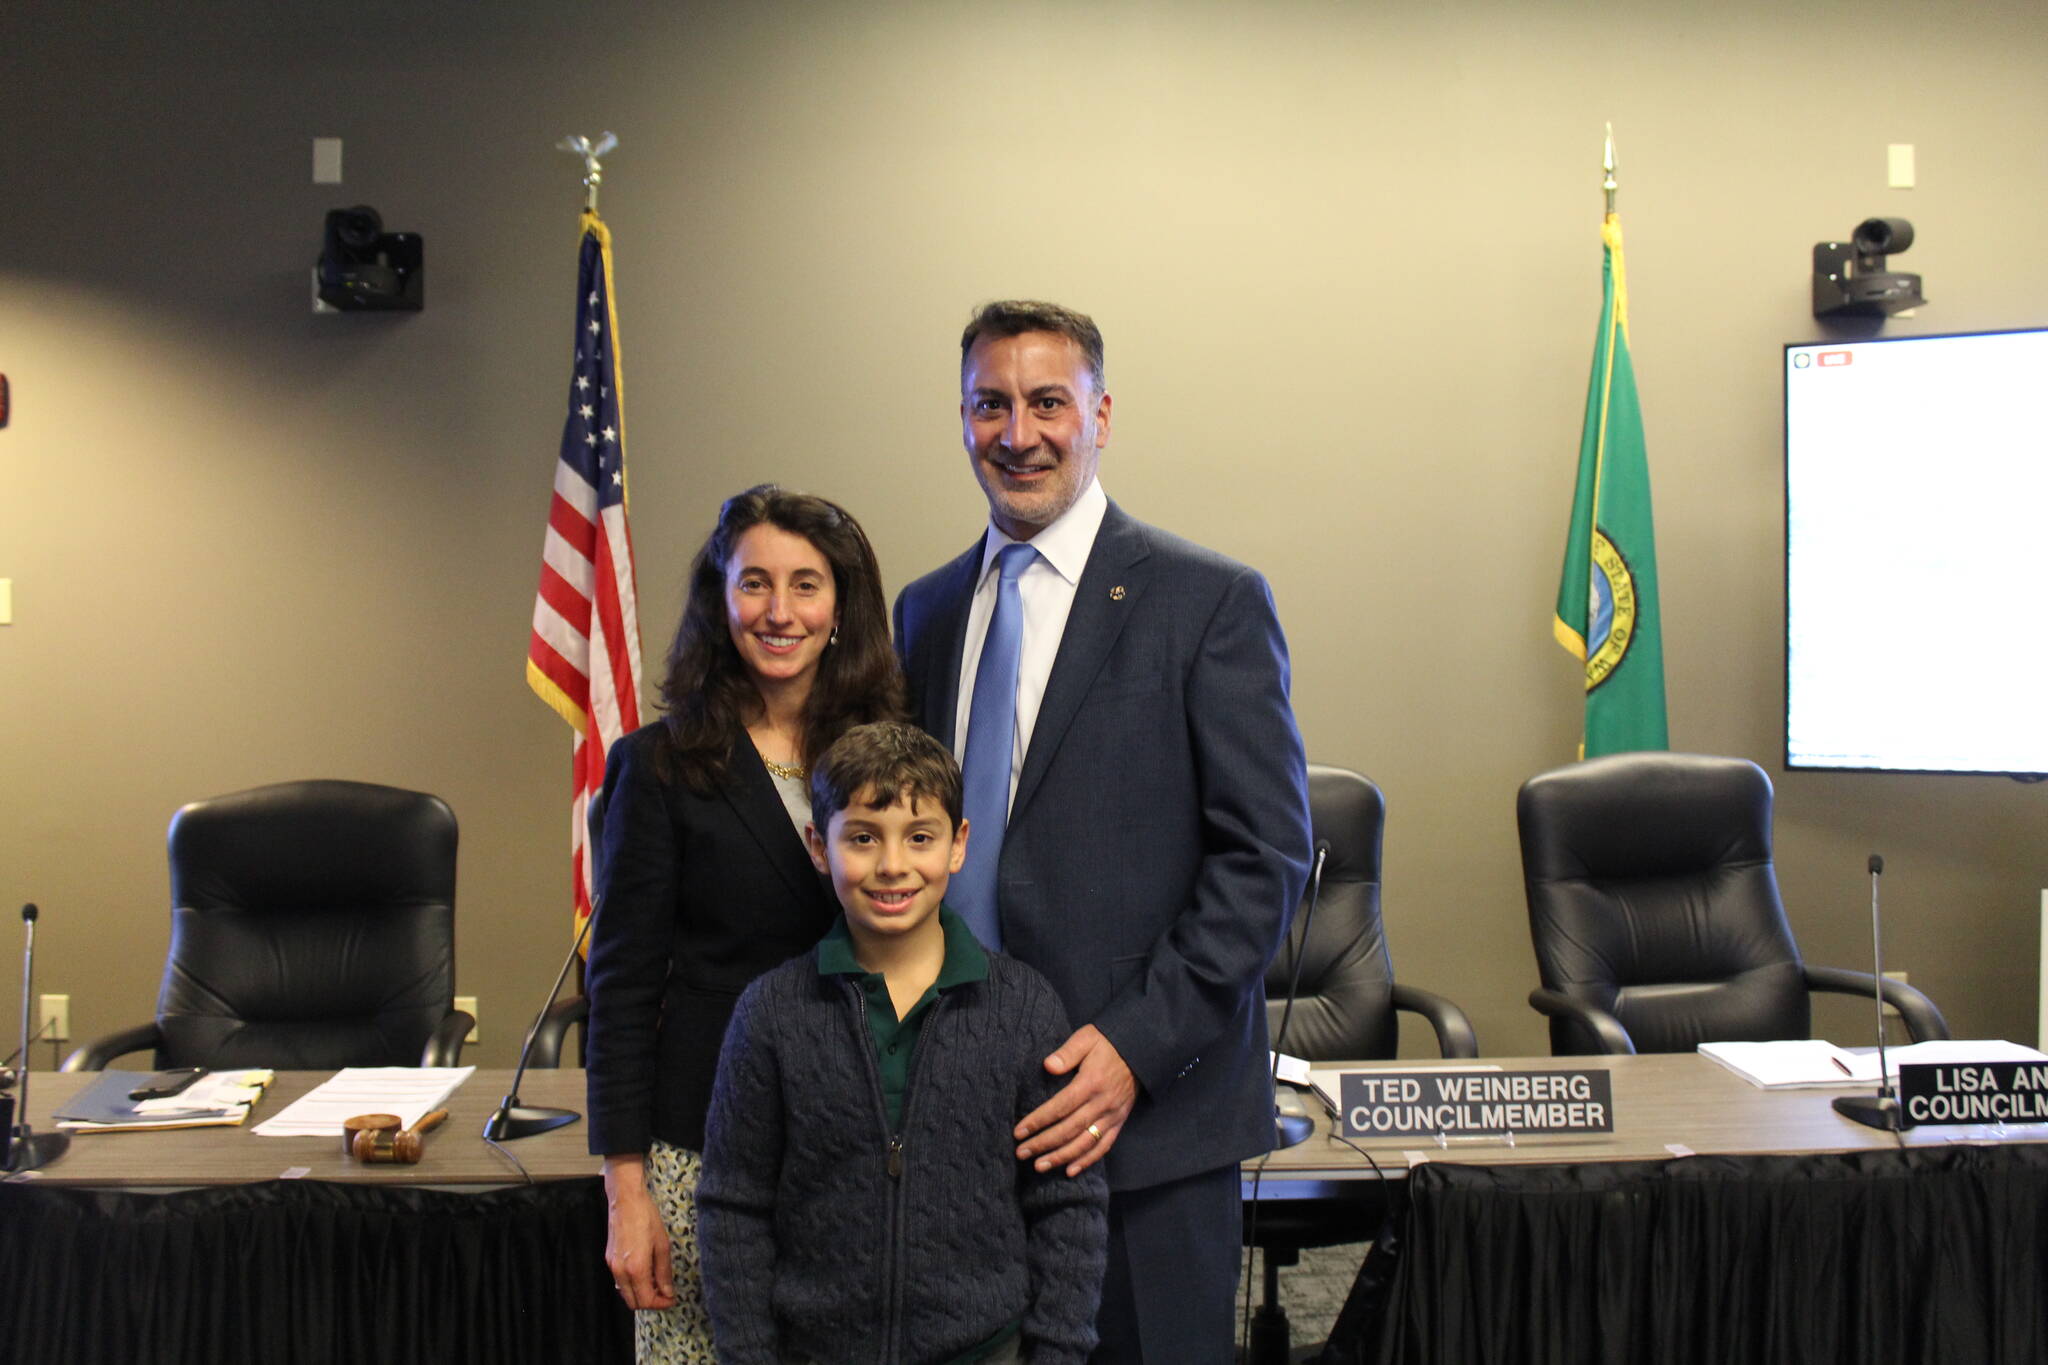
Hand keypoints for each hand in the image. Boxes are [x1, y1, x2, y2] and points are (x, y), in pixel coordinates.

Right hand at [602, 1155, 677, 1309]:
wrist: (626, 1200)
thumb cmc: (646, 1218)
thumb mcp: (662, 1245)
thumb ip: (664, 1272)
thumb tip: (668, 1292)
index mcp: (635, 1269)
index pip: (646, 1301)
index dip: (661, 1304)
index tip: (671, 1299)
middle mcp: (620, 1271)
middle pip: (633, 1302)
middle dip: (650, 1302)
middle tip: (665, 1293)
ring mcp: (612, 1266)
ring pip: (625, 1293)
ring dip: (640, 1294)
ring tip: (656, 1282)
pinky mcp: (609, 1259)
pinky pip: (620, 1281)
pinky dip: (632, 1284)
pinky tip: (644, 1272)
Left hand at [1014, 1024, 1137, 1176]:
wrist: (1141, 1051)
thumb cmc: (1108, 1043)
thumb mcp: (1087, 1038)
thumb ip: (1067, 1053)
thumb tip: (1048, 1065)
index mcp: (1091, 1083)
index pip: (1060, 1107)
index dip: (1038, 1121)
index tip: (1019, 1132)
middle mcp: (1102, 1103)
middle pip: (1069, 1129)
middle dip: (1043, 1143)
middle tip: (1021, 1153)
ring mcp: (1112, 1116)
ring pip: (1084, 1143)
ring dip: (1061, 1157)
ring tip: (1039, 1166)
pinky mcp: (1119, 1122)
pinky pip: (1103, 1146)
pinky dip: (1087, 1161)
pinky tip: (1070, 1171)